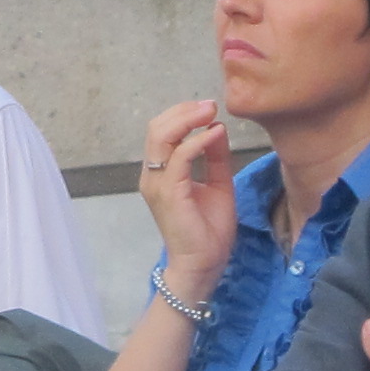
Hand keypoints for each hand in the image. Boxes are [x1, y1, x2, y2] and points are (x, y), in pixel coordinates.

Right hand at [136, 99, 237, 292]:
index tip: (209, 108)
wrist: (203, 265)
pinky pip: (179, 158)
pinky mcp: (169, 194)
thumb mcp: (217, 185)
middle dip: (184, 111)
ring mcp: (157, 185)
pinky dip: (197, 142)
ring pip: (161, 137)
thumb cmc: (207, 231)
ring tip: (210, 113)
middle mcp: (152, 176)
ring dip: (188, 120)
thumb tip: (216, 129)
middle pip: (156, 128)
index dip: (183, 114)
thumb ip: (214, 158)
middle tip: (210, 105)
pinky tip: (214, 136)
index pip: (161, 131)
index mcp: (160, 173)